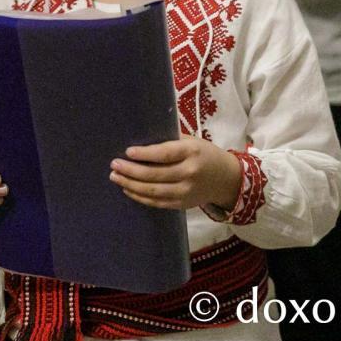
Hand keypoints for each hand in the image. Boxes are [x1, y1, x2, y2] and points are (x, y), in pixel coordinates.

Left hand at [110, 136, 241, 210]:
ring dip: (131, 185)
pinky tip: (128, 189)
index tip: (127, 152)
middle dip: (131, 171)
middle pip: (155, 175)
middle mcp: (189, 173)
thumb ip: (169, 140)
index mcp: (192, 152)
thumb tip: (140, 136)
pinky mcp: (182, 204)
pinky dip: (140, 197)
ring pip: (153, 191)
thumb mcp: (192, 141)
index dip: (145, 154)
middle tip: (114, 165)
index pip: (164, 154)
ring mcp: (186, 192)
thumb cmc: (204, 154)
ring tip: (115, 177)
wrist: (227, 179)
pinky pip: (157, 202)